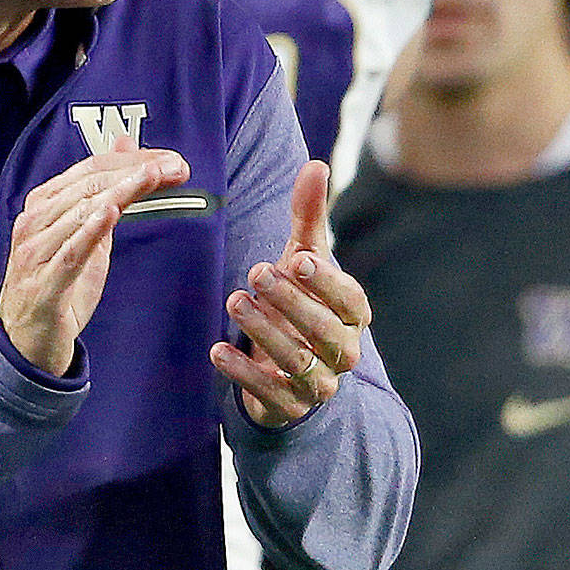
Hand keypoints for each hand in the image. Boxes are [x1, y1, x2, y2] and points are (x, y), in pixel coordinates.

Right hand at [0, 140, 188, 376]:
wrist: (25, 341)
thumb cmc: (56, 285)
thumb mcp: (84, 236)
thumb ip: (103, 195)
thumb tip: (124, 149)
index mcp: (43, 205)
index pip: (90, 169)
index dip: (132, 159)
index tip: (169, 159)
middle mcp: (35, 222)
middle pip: (89, 184)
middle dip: (135, 171)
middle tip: (174, 166)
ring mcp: (36, 252)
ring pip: (81, 211)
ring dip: (122, 191)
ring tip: (153, 177)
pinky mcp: (44, 285)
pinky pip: (70, 253)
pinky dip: (90, 230)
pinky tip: (110, 212)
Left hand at [210, 159, 370, 426]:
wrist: (286, 365)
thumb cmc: (299, 298)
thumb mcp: (304, 257)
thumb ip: (309, 215)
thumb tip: (314, 164)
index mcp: (353, 314)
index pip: (350, 300)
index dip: (327, 282)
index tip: (298, 259)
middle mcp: (342, 350)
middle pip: (323, 330)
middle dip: (290, 301)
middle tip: (256, 272)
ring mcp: (318, 382)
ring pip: (297, 361)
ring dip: (265, 331)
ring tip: (234, 301)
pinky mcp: (288, 405)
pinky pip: (268, 393)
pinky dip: (242, 373)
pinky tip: (217, 350)